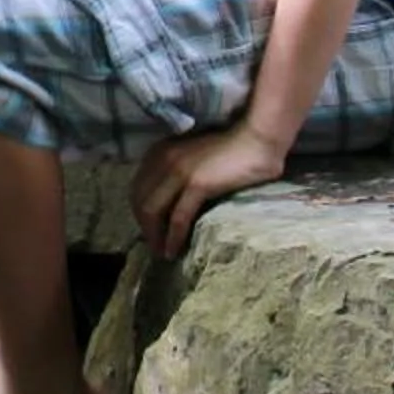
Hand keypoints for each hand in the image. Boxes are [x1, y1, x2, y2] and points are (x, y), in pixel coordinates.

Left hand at [131, 125, 287, 259]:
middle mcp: (164, 159)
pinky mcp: (197, 184)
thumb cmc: (230, 148)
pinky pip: (178, 217)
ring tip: (162, 253)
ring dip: (154, 236)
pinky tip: (173, 251)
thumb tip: (170, 198)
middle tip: (153, 245)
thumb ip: (178, 169)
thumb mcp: (194, 156)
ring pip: (152, 210)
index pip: (138, 187)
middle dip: (144, 226)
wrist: (255, 140)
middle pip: (140, 200)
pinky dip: (172, 238)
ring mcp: (179, 171)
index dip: (139, 212)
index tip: (148, 229)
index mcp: (160, 151)